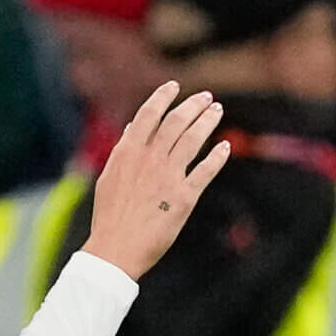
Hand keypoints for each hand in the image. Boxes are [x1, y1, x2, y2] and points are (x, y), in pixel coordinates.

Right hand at [80, 81, 228, 278]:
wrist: (116, 249)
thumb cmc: (110, 216)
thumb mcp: (109, 178)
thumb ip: (124, 152)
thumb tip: (133, 128)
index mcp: (128, 152)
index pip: (149, 114)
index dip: (163, 96)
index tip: (174, 85)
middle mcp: (150, 159)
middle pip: (177, 122)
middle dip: (193, 105)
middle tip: (206, 97)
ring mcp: (168, 177)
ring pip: (194, 139)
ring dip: (208, 122)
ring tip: (216, 111)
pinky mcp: (184, 198)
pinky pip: (205, 171)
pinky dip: (218, 156)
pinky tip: (225, 147)